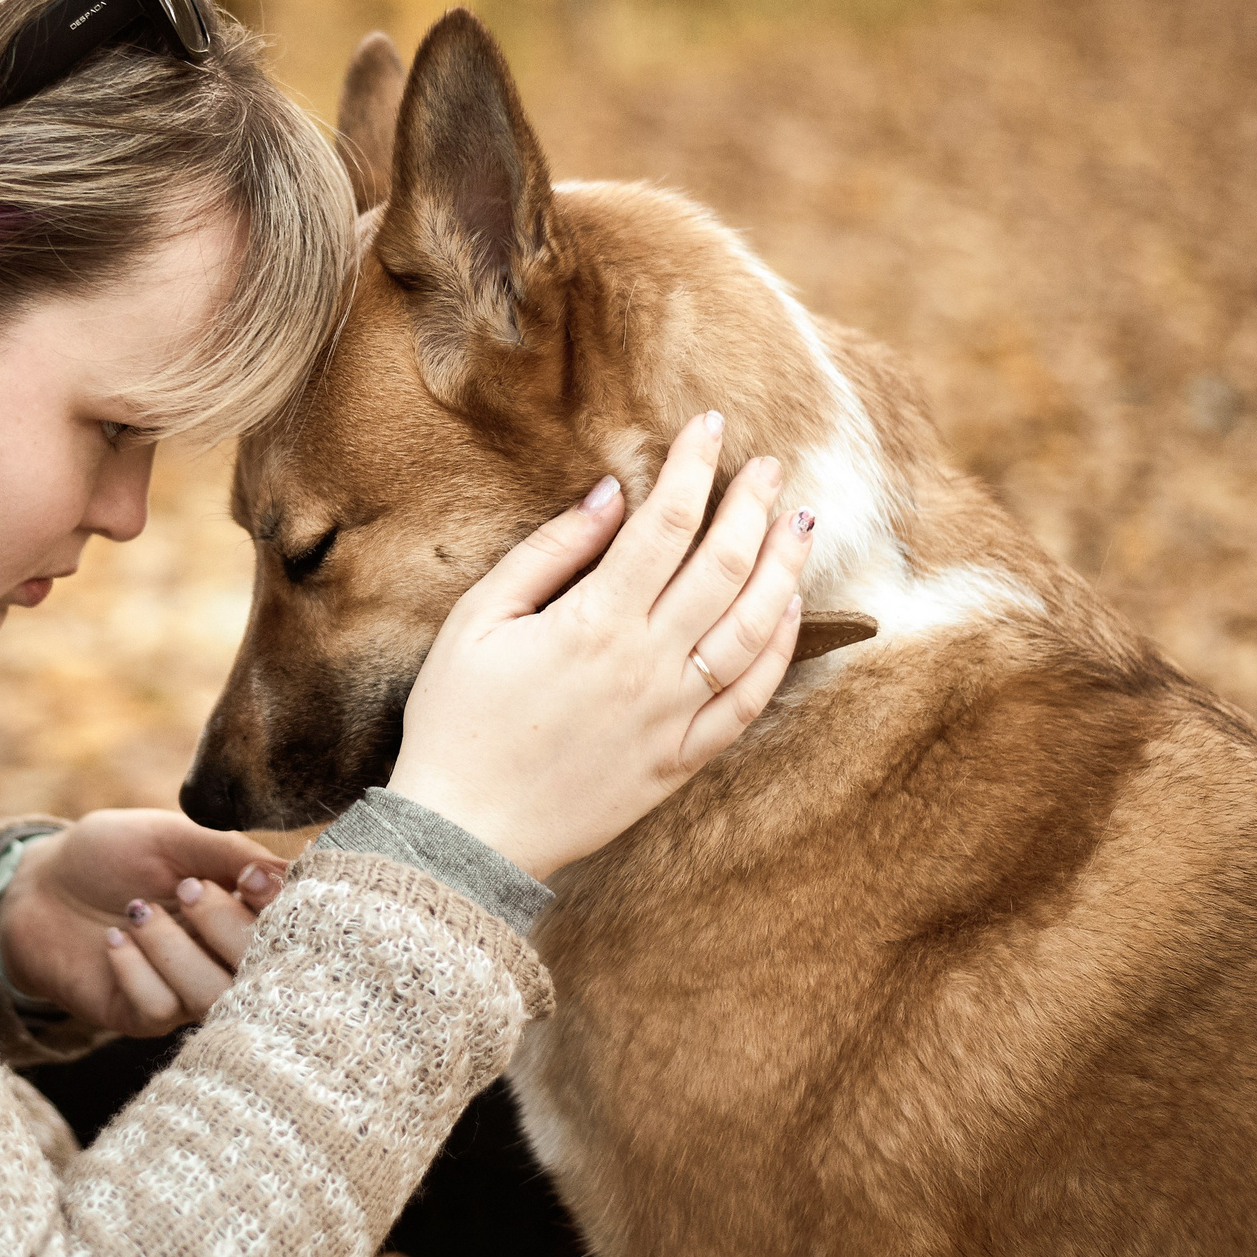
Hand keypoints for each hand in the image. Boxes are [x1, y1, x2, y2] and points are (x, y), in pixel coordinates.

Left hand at [0, 809, 287, 1037]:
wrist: (38, 886)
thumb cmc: (109, 854)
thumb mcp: (169, 836)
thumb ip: (227, 851)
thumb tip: (288, 871)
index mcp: (239, 910)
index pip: (287, 925)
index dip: (277, 909)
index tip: (247, 880)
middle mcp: (221, 957)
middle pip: (260, 969)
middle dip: (225, 926)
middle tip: (185, 888)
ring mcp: (184, 991)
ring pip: (211, 996)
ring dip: (176, 950)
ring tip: (137, 912)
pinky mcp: (143, 1016)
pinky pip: (160, 1008)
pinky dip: (136, 969)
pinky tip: (114, 941)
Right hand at [389, 410, 812, 880]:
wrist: (463, 831)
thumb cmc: (456, 720)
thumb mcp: (477, 620)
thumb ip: (548, 553)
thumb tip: (609, 495)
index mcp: (594, 622)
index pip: (665, 523)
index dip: (693, 466)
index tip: (710, 425)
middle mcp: (647, 665)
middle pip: (723, 567)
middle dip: (752, 505)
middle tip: (770, 465)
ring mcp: (672, 716)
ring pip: (753, 629)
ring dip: (783, 569)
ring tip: (799, 523)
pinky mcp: (680, 761)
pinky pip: (748, 702)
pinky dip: (777, 652)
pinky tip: (789, 613)